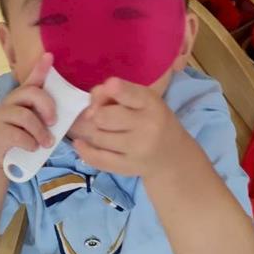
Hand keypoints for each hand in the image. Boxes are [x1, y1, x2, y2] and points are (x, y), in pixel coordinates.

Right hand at [0, 53, 56, 168]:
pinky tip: (33, 147)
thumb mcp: (34, 121)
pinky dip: (30, 143)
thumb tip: (65, 114)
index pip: (32, 79)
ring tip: (47, 143)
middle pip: (31, 93)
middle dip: (47, 106)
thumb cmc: (22, 135)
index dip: (41, 67)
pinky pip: (18, 135)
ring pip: (26, 117)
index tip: (50, 56)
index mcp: (22, 96)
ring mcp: (2, 115)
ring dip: (41, 132)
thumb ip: (45, 113)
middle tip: (54, 122)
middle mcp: (10, 100)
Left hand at [73, 77, 193, 177]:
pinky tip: (81, 143)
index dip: (116, 89)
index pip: (130, 94)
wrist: (172, 157)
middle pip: (104, 116)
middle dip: (97, 113)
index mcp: (151, 103)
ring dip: (94, 131)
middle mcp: (147, 126)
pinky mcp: (128, 168)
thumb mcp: (144, 101)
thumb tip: (90, 108)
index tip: (110, 85)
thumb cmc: (153, 121)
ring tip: (102, 129)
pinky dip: (84, 150)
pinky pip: (97, 159)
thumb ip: (117, 93)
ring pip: (98, 136)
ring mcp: (137, 149)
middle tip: (103, 115)